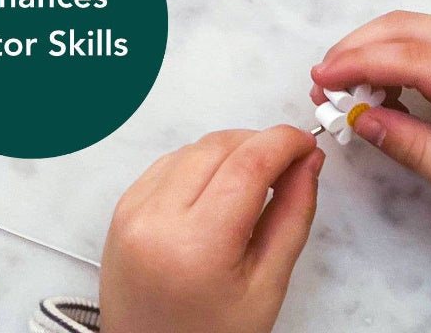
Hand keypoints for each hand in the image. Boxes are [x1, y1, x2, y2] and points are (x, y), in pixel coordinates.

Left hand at [100, 126, 322, 332]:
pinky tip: (216, 191)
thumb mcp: (266, 287)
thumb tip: (307, 163)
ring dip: (229, 153)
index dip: (283, 142)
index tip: (305, 143)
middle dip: (259, 145)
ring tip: (253, 184)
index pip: (247, 164)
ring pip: (193, 149)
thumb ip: (292, 217)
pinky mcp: (123, 207)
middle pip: (219, 148)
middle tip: (288, 165)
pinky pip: (168, 163)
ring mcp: (133, 211)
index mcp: (197, 247)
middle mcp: (156, 220)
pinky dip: (199, 165)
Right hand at [310, 11, 430, 235]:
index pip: (412, 55)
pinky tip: (378, 86)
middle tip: (321, 84)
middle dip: (355, 48)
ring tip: (342, 87)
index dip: (359, 63)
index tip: (320, 82)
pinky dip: (392, 52)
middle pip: (406, 27)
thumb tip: (360, 120)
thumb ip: (417, 150)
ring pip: (413, 26)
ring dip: (370, 47)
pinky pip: (428, 38)